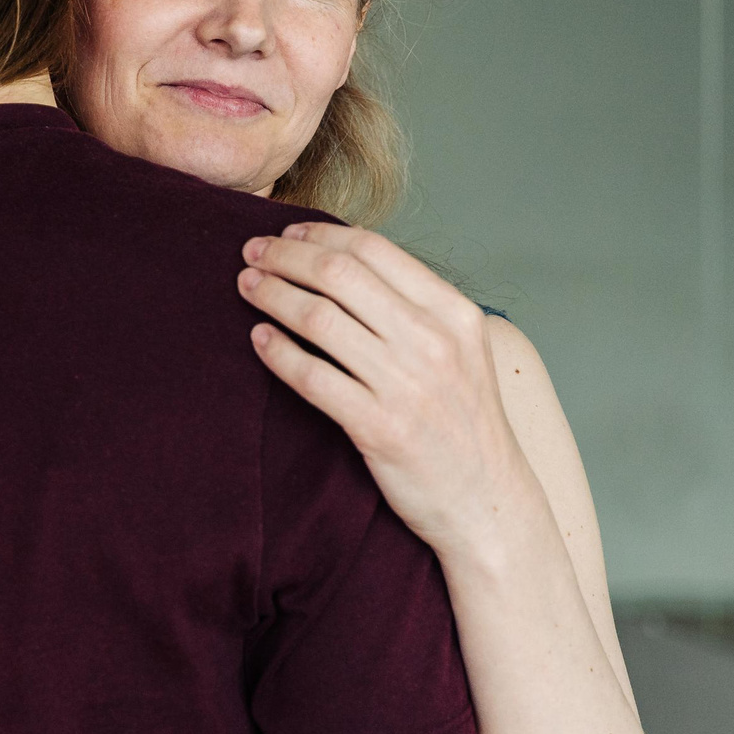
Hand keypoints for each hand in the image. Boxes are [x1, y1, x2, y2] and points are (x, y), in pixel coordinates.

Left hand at [238, 223, 541, 556]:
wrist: (486, 501)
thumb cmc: (464, 421)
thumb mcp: (461, 351)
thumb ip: (415, 307)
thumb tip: (348, 262)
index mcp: (454, 313)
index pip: (374, 250)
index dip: (320, 234)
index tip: (286, 232)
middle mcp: (433, 342)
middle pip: (339, 275)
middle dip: (285, 256)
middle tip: (251, 252)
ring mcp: (406, 385)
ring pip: (318, 319)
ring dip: (272, 295)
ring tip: (247, 285)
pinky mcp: (379, 428)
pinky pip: (311, 377)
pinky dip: (277, 352)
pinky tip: (258, 338)